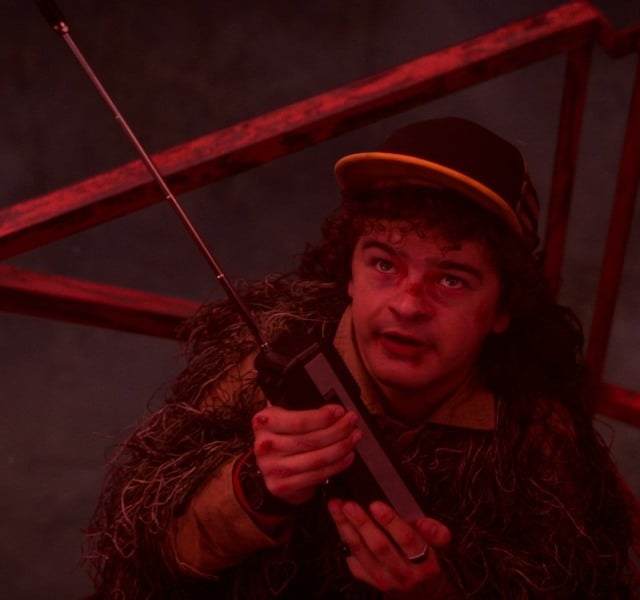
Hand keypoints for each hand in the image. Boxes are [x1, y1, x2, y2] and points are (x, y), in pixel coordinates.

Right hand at [252, 404, 361, 504]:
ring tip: (354, 437)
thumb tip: (336, 413)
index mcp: (264, 422)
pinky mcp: (283, 486)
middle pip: (311, 440)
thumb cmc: (281, 437)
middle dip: (338, 430)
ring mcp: (273, 468)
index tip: (341, 411)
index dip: (323, 417)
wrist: (270, 467)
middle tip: (353, 422)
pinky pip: (317, 475)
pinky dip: (337, 465)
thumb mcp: (284, 418)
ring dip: (341, 447)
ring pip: (317, 458)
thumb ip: (304, 414)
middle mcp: (264, 446)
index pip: (300, 421)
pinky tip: (348, 455)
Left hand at [328, 499, 451, 595]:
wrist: (420, 591)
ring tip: (336, 507)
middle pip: (380, 547)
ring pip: (362, 553)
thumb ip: (436, 532)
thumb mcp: (438, 545)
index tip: (376, 505)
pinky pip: (353, 561)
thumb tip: (426, 524)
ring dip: (346, 528)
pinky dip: (344, 540)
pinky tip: (338, 522)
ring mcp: (385, 581)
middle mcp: (404, 574)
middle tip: (349, 505)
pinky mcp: (370, 583)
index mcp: (424, 562)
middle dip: (362, 524)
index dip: (391, 522)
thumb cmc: (425, 558)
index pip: (407, 540)